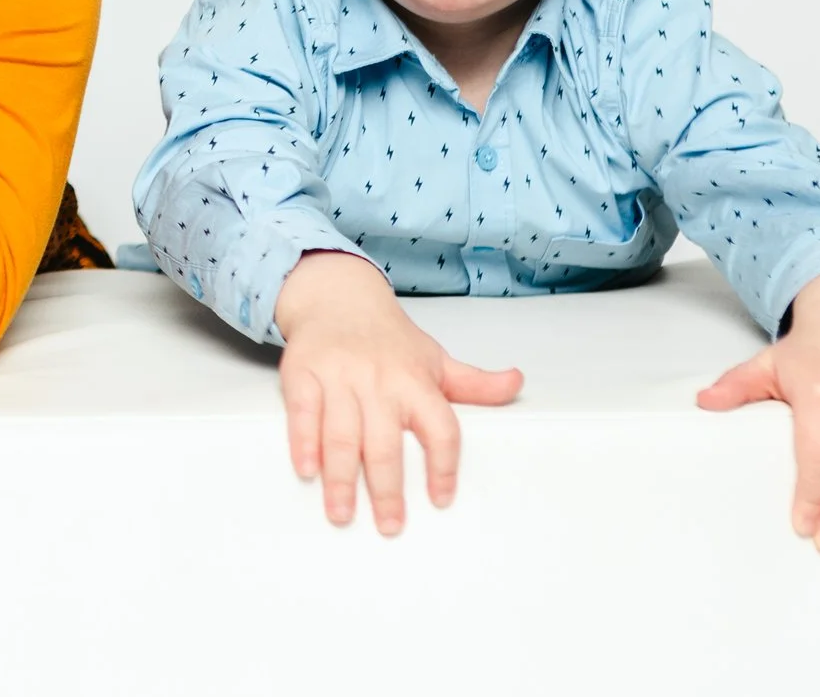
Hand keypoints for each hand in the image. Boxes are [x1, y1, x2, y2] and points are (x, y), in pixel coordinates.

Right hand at [273, 251, 524, 533]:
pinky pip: (302, 412)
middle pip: (384, 442)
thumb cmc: (388, 338)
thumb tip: (517, 383)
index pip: (439, 427)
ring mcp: (339, 376)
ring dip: (341, 478)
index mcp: (415, 381)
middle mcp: (378, 380)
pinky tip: (307, 471)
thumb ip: (474, 383)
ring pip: (341, 434)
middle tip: (389, 525)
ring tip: (342, 514)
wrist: (337, 294)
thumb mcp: (434, 357)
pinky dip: (303, 442)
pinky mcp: (303, 372)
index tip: (442, 500)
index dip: (443, 466)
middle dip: (387, 489)